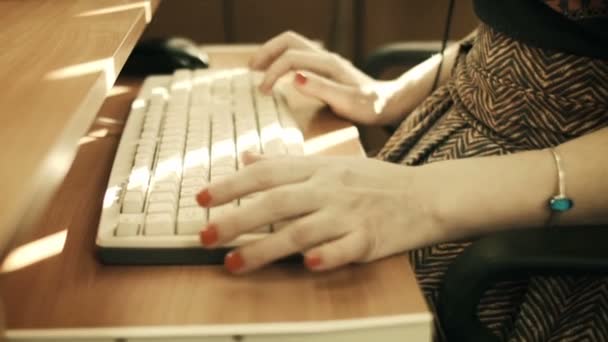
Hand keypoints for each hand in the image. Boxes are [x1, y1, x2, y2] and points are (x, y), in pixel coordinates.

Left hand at [196, 152, 443, 273]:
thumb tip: (247, 158)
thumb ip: (287, 163)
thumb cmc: (373, 181)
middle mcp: (328, 189)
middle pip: (275, 203)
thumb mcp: (329, 164)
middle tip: (205, 237)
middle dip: (235, 220)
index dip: (231, 185)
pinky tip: (307, 266)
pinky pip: (345, 249)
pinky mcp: (370, 238)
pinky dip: (326, 256)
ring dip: (265, 249)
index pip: (266, 174)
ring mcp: (349, 213)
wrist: (425, 194)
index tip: (201, 198)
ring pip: (301, 230)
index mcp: (317, 169)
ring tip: (233, 264)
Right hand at [249, 31, 400, 125]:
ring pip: (291, 45)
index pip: (291, 58)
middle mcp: (325, 57)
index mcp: (328, 64)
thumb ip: (322, 90)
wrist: (388, 103)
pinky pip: (297, 55)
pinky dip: (281, 60)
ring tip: (256, 69)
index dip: (273, 72)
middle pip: (288, 41)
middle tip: (251, 70)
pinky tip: (276, 75)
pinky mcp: (324, 67)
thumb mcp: (347, 102)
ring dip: (272, 53)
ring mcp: (325, 60)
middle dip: (266, 52)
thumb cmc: (370, 106)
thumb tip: (295, 78)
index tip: (262, 91)